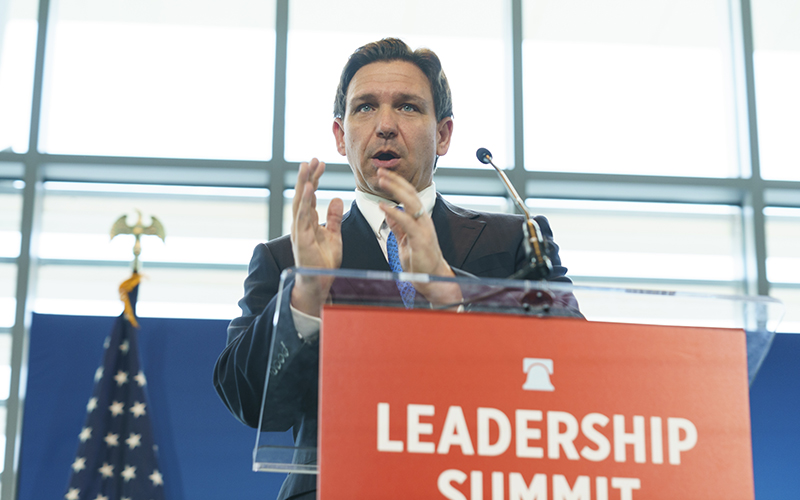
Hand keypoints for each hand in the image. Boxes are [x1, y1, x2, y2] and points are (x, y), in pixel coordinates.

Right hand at [290, 158, 342, 316]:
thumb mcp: (334, 235)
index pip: (310, 195)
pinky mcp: (301, 239)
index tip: (320, 164)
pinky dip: (306, 202)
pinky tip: (309, 188)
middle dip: (307, 176)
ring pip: (300, 201)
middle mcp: (300, 223)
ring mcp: (299, 230)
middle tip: (313, 158)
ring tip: (307, 166)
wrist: (319, 282)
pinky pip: (303, 217)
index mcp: (307, 221)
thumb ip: (334, 217)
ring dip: (304, 183)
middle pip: (303, 194)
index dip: (314, 179)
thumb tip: (336, 198)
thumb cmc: (323, 261)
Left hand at [377, 169, 460, 305]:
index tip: (384, 174)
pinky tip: (384, 206)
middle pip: (410, 193)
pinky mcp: (421, 239)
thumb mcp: (405, 240)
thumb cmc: (420, 261)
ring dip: (395, 190)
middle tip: (381, 171)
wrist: (433, 279)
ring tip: (383, 181)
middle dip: (395, 180)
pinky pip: (407, 222)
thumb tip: (389, 212)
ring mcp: (424, 228)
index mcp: (420, 219)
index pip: (409, 195)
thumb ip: (398, 226)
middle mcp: (423, 220)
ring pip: (411, 202)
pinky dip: (395, 212)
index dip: (397, 183)